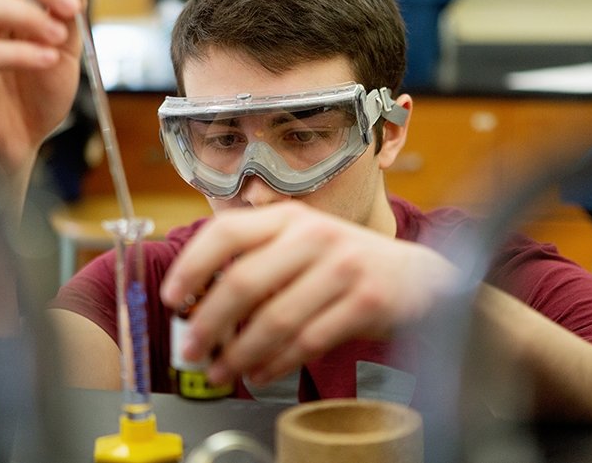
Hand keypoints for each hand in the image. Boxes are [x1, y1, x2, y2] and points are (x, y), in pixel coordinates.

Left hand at [160, 201, 457, 386]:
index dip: (192, 264)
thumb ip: (259, 263)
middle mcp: (314, 235)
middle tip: (191, 350)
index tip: (171, 297)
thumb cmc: (346, 263)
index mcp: (289, 218)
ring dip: (240, 352)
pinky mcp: (366, 301)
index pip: (227, 231)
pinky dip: (277, 363)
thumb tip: (200, 302)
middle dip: (209, 322)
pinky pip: (309, 340)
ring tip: (221, 372)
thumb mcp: (303, 246)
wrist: (420, 277)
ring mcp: (343, 266)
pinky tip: (260, 373)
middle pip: (245, 280)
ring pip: (275, 317)